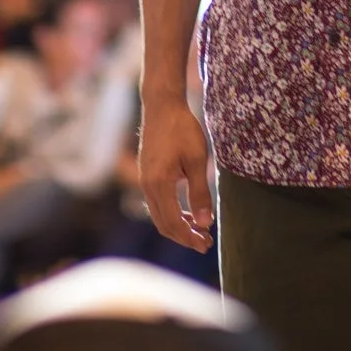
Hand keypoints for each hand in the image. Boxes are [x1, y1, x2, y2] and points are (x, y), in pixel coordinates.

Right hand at [139, 96, 213, 252]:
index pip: (173, 223)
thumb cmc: (182, 129)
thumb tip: (204, 223)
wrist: (162, 106)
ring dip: (178, 226)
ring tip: (199, 231)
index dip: (189, 238)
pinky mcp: (147, 175)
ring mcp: (144, 181)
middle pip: (163, 224)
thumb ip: (200, 192)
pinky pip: (157, 204)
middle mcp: (147, 186)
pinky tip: (187, 213)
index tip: (206, 244)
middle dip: (184, 237)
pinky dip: (172, 213)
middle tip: (205, 243)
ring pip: (159, 215)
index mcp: (159, 184)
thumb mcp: (197, 159)